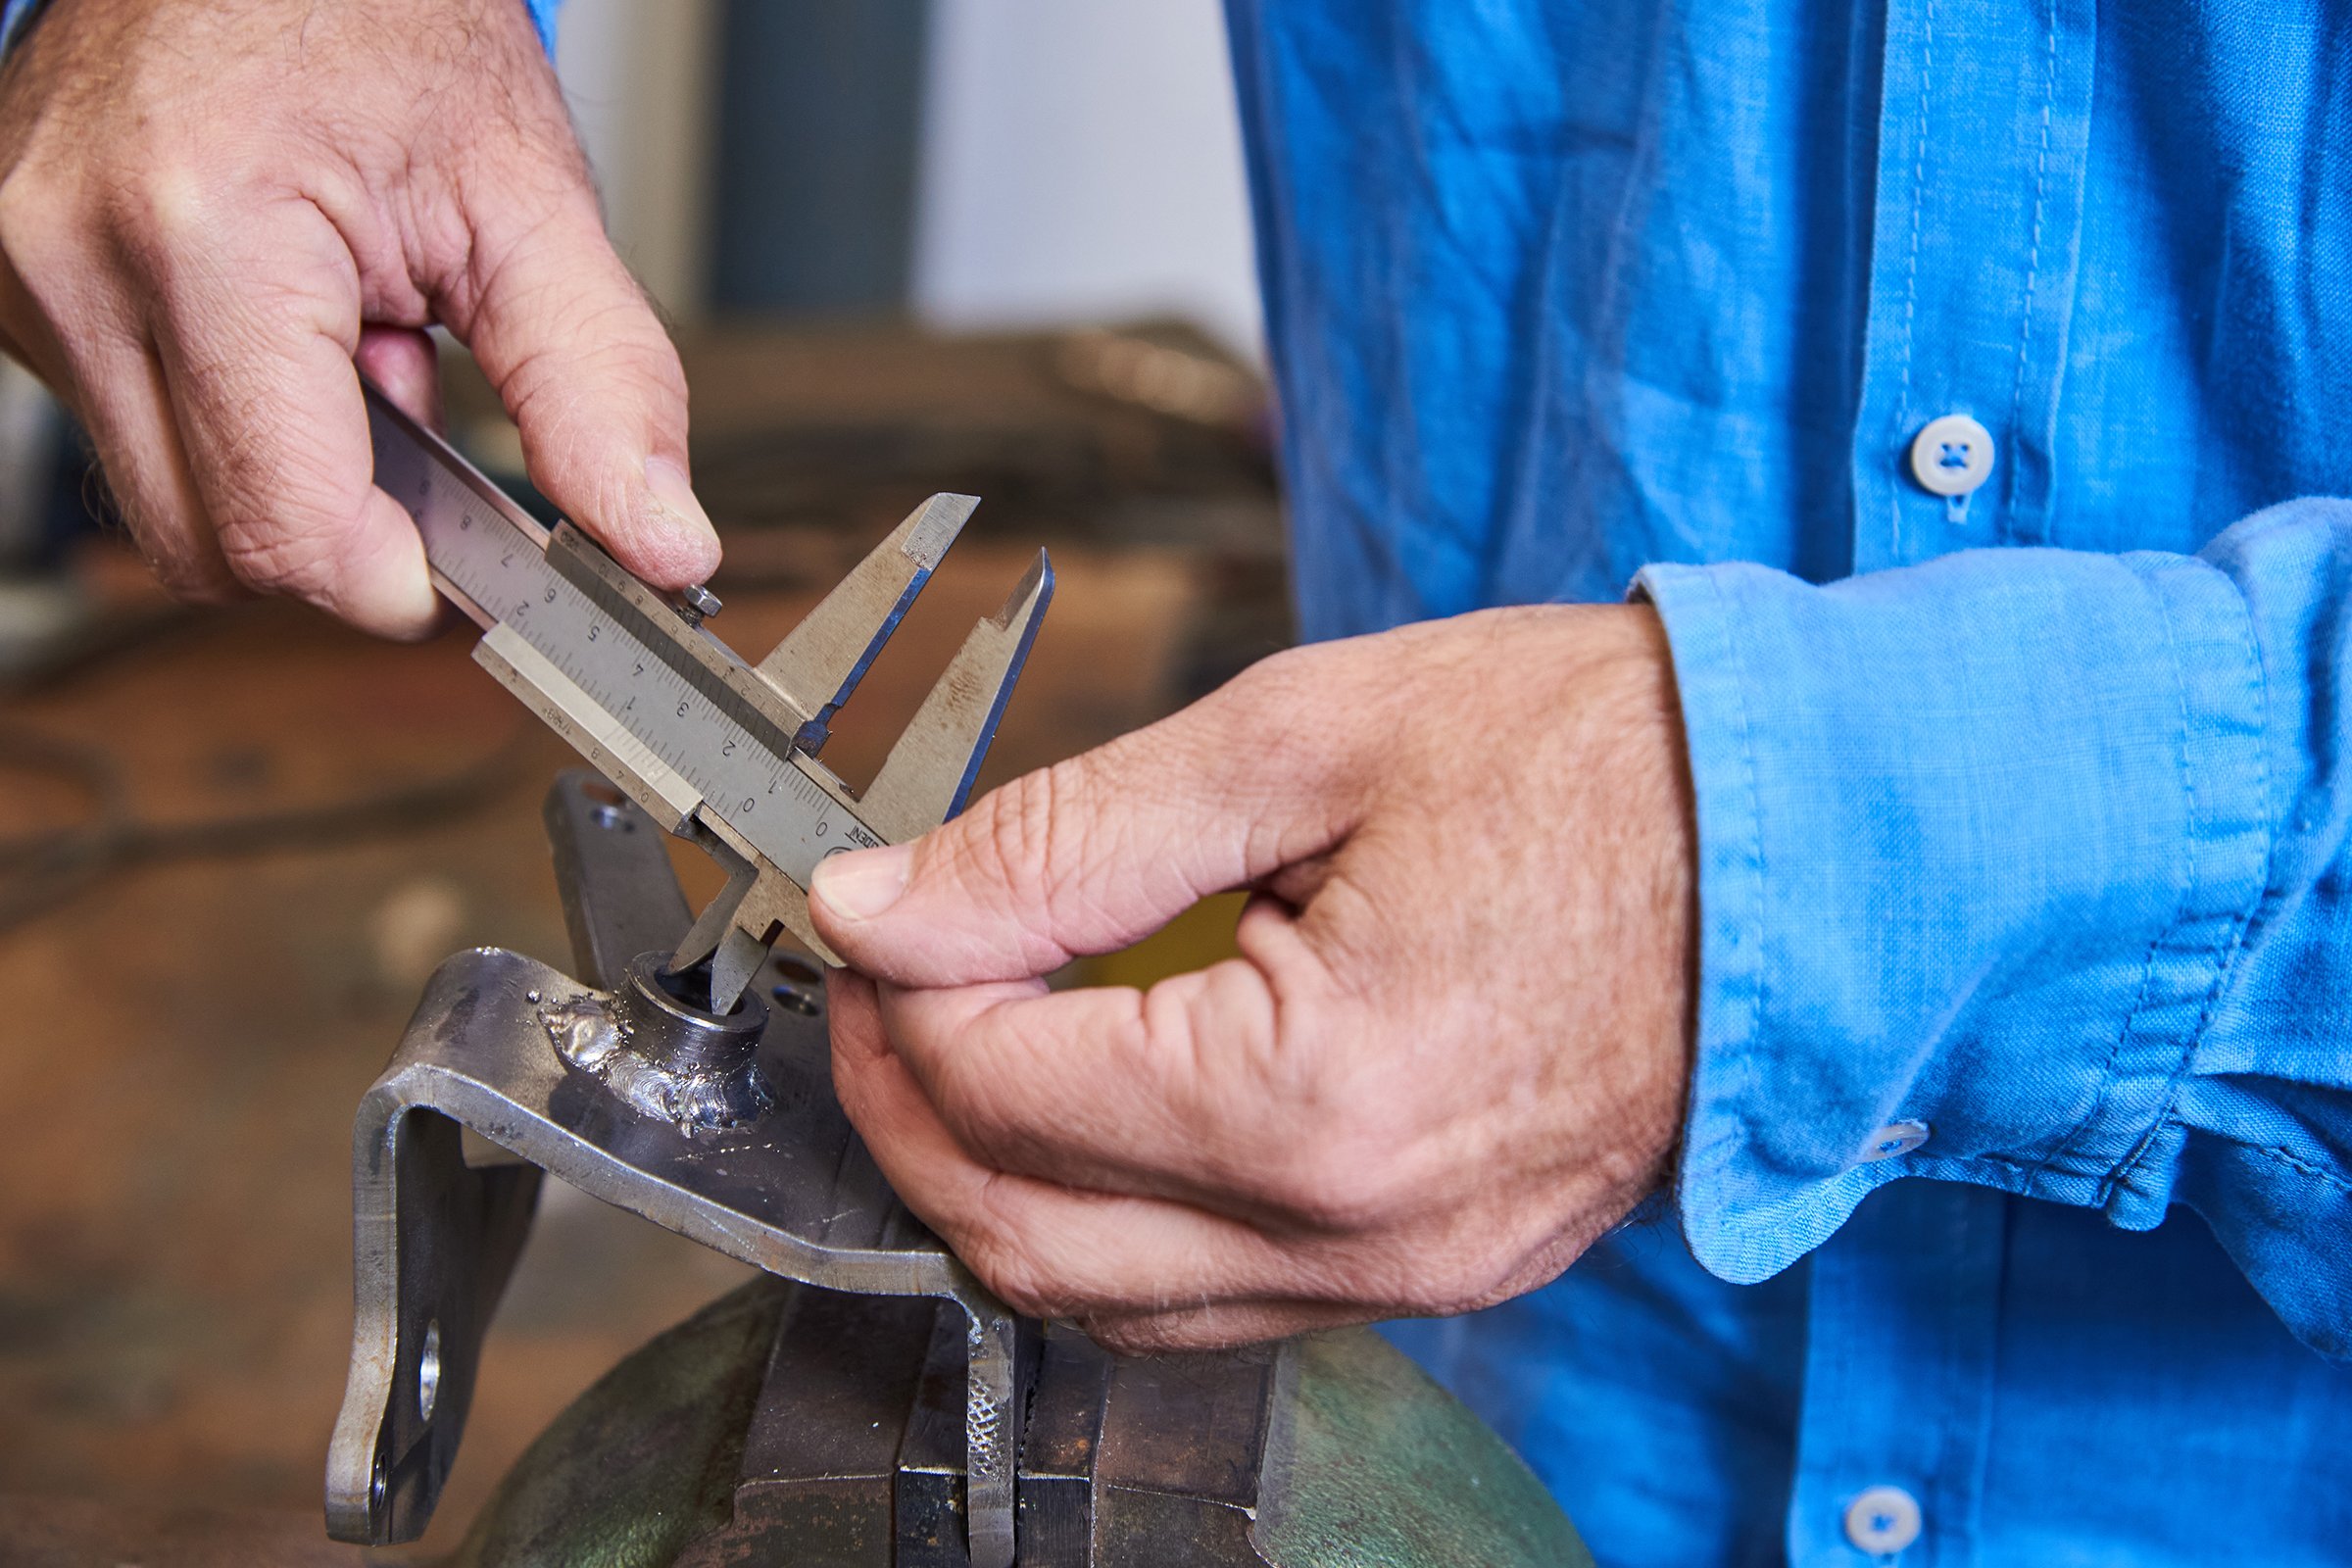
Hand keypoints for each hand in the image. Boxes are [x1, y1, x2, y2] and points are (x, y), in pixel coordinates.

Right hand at [0, 0, 717, 635]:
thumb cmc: (382, 28)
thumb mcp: (527, 203)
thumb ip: (601, 390)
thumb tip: (660, 542)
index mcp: (207, 234)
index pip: (287, 528)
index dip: (395, 578)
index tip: (463, 561)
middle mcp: (78, 260)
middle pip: (220, 549)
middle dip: (344, 522)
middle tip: (416, 398)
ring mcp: (25, 279)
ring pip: (170, 509)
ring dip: (286, 467)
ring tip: (349, 339)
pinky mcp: (14, 294)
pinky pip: (134, 440)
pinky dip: (229, 419)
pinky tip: (283, 326)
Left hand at [811, 603, 1695, 1351]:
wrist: (1817, 839)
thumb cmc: (1604, 762)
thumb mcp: (1305, 738)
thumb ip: (1067, 838)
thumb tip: (888, 903)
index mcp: (1318, 1096)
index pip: (1004, 1090)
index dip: (899, 992)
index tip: (877, 904)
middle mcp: (1362, 1233)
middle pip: (1024, 1237)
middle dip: (909, 1106)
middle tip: (891, 977)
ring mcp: (1415, 1278)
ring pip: (1110, 1300)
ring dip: (1002, 1178)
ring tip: (985, 1028)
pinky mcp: (1447, 1273)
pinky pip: (1221, 1296)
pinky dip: (1122, 1214)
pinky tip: (1116, 1099)